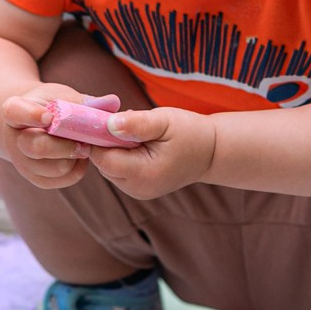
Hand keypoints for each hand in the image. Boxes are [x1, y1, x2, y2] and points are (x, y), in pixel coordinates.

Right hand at [0, 82, 103, 188]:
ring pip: (54, 168)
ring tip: (84, 145)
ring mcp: (22, 162)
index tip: (50, 116)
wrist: (36, 123)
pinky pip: (62, 180)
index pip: (15, 112)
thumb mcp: (62, 96)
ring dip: (76, 158)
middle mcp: (13, 140)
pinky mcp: (35, 178)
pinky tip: (80, 156)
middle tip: (84, 141)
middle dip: (67, 146)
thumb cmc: (51, 105)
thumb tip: (112, 102)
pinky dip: (77, 170)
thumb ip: (83, 101)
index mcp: (14, 111)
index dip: (32, 115)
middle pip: (38, 147)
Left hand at [89, 106, 216, 199]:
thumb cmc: (190, 132)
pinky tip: (138, 144)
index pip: (102, 158)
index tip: (106, 118)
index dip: (99, 137)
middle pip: (103, 163)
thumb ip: (136, 123)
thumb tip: (108, 124)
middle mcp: (137, 188)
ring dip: (114, 149)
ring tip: (136, 134)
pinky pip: (118, 171)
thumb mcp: (164, 121)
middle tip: (126, 123)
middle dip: (107, 142)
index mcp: (143, 174)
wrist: (212, 152)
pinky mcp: (138, 189)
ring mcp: (137, 192)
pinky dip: (121, 156)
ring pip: (108, 167)